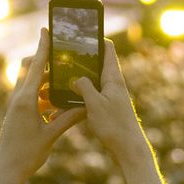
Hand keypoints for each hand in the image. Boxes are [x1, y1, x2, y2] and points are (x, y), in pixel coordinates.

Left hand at [0, 30, 86, 183]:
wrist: (6, 171)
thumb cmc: (26, 155)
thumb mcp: (50, 136)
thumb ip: (68, 119)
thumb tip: (85, 106)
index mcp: (26, 100)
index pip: (36, 67)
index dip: (42, 47)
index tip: (46, 29)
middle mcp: (18, 99)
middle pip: (30, 70)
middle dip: (45, 62)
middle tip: (63, 58)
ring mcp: (16, 105)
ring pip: (31, 83)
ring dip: (46, 81)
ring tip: (65, 81)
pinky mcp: (17, 113)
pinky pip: (31, 96)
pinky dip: (43, 95)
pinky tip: (57, 101)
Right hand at [72, 39, 147, 162]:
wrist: (128, 150)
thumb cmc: (115, 127)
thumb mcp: (95, 104)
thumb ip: (84, 87)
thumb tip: (75, 78)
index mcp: (113, 79)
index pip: (107, 49)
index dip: (96, 38)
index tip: (81, 33)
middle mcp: (113, 85)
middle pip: (95, 64)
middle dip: (78, 60)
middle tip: (60, 57)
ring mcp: (110, 97)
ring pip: (89, 83)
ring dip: (74, 82)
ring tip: (55, 82)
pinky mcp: (106, 109)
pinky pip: (88, 98)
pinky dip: (75, 99)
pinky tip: (61, 107)